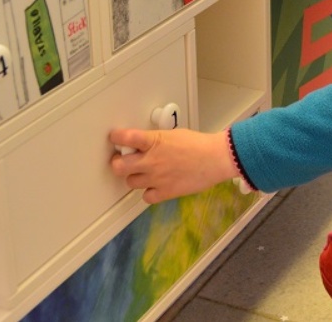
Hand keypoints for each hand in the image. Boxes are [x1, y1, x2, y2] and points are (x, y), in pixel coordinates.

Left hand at [109, 127, 236, 203]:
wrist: (216, 158)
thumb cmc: (199, 144)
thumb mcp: (173, 135)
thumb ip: (155, 140)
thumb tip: (144, 146)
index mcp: (154, 141)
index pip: (126, 138)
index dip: (116, 137)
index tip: (115, 137)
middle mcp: (151, 160)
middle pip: (119, 166)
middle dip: (118, 163)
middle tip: (122, 161)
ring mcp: (157, 178)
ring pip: (130, 182)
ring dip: (134, 177)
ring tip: (143, 173)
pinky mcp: (165, 192)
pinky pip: (146, 197)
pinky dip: (148, 193)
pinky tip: (155, 186)